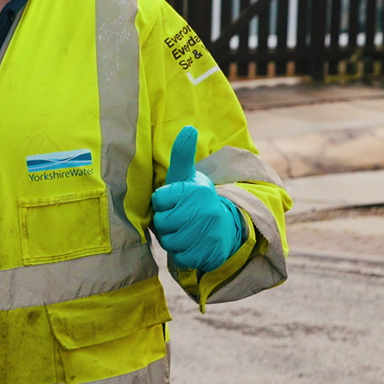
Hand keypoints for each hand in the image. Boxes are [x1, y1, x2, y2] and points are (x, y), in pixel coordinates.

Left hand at [151, 125, 247, 272]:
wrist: (224, 229)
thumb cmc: (196, 200)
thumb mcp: (188, 177)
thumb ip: (182, 155)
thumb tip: (189, 127)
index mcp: (196, 190)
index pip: (159, 199)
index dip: (163, 202)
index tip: (176, 201)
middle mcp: (205, 210)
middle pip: (162, 221)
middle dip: (166, 222)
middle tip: (180, 218)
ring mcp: (209, 232)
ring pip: (169, 241)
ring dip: (172, 239)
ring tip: (185, 230)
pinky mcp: (209, 253)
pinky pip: (180, 256)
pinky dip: (182, 253)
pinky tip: (192, 244)